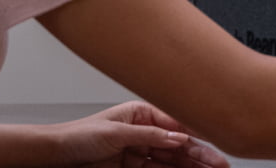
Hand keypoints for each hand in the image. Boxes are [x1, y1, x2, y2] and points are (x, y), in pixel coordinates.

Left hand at [47, 101, 229, 167]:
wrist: (54, 156)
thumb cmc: (76, 136)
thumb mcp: (115, 133)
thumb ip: (149, 135)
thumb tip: (178, 137)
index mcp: (141, 113)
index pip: (176, 124)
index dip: (198, 135)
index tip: (216, 144)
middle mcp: (143, 131)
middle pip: (178, 145)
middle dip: (201, 155)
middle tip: (221, 165)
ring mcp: (139, 151)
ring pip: (172, 161)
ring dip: (192, 167)